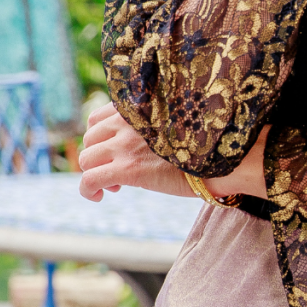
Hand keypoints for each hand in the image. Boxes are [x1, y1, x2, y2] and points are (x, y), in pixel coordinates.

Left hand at [77, 100, 191, 199]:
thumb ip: (145, 130)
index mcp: (136, 108)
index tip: (116, 154)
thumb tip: (129, 151)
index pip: (96, 119)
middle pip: (89, 140)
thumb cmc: (201, 148)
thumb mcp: (170, 127)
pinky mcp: (128, 168)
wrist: (219, 161)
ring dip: (95, 173)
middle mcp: (127, 121)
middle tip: (117, 174)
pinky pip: (89, 179)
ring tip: (115, 185)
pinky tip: (97, 197)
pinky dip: (87, 191)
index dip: (101, 140)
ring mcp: (125, 145)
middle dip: (98, 158)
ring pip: (86, 159)